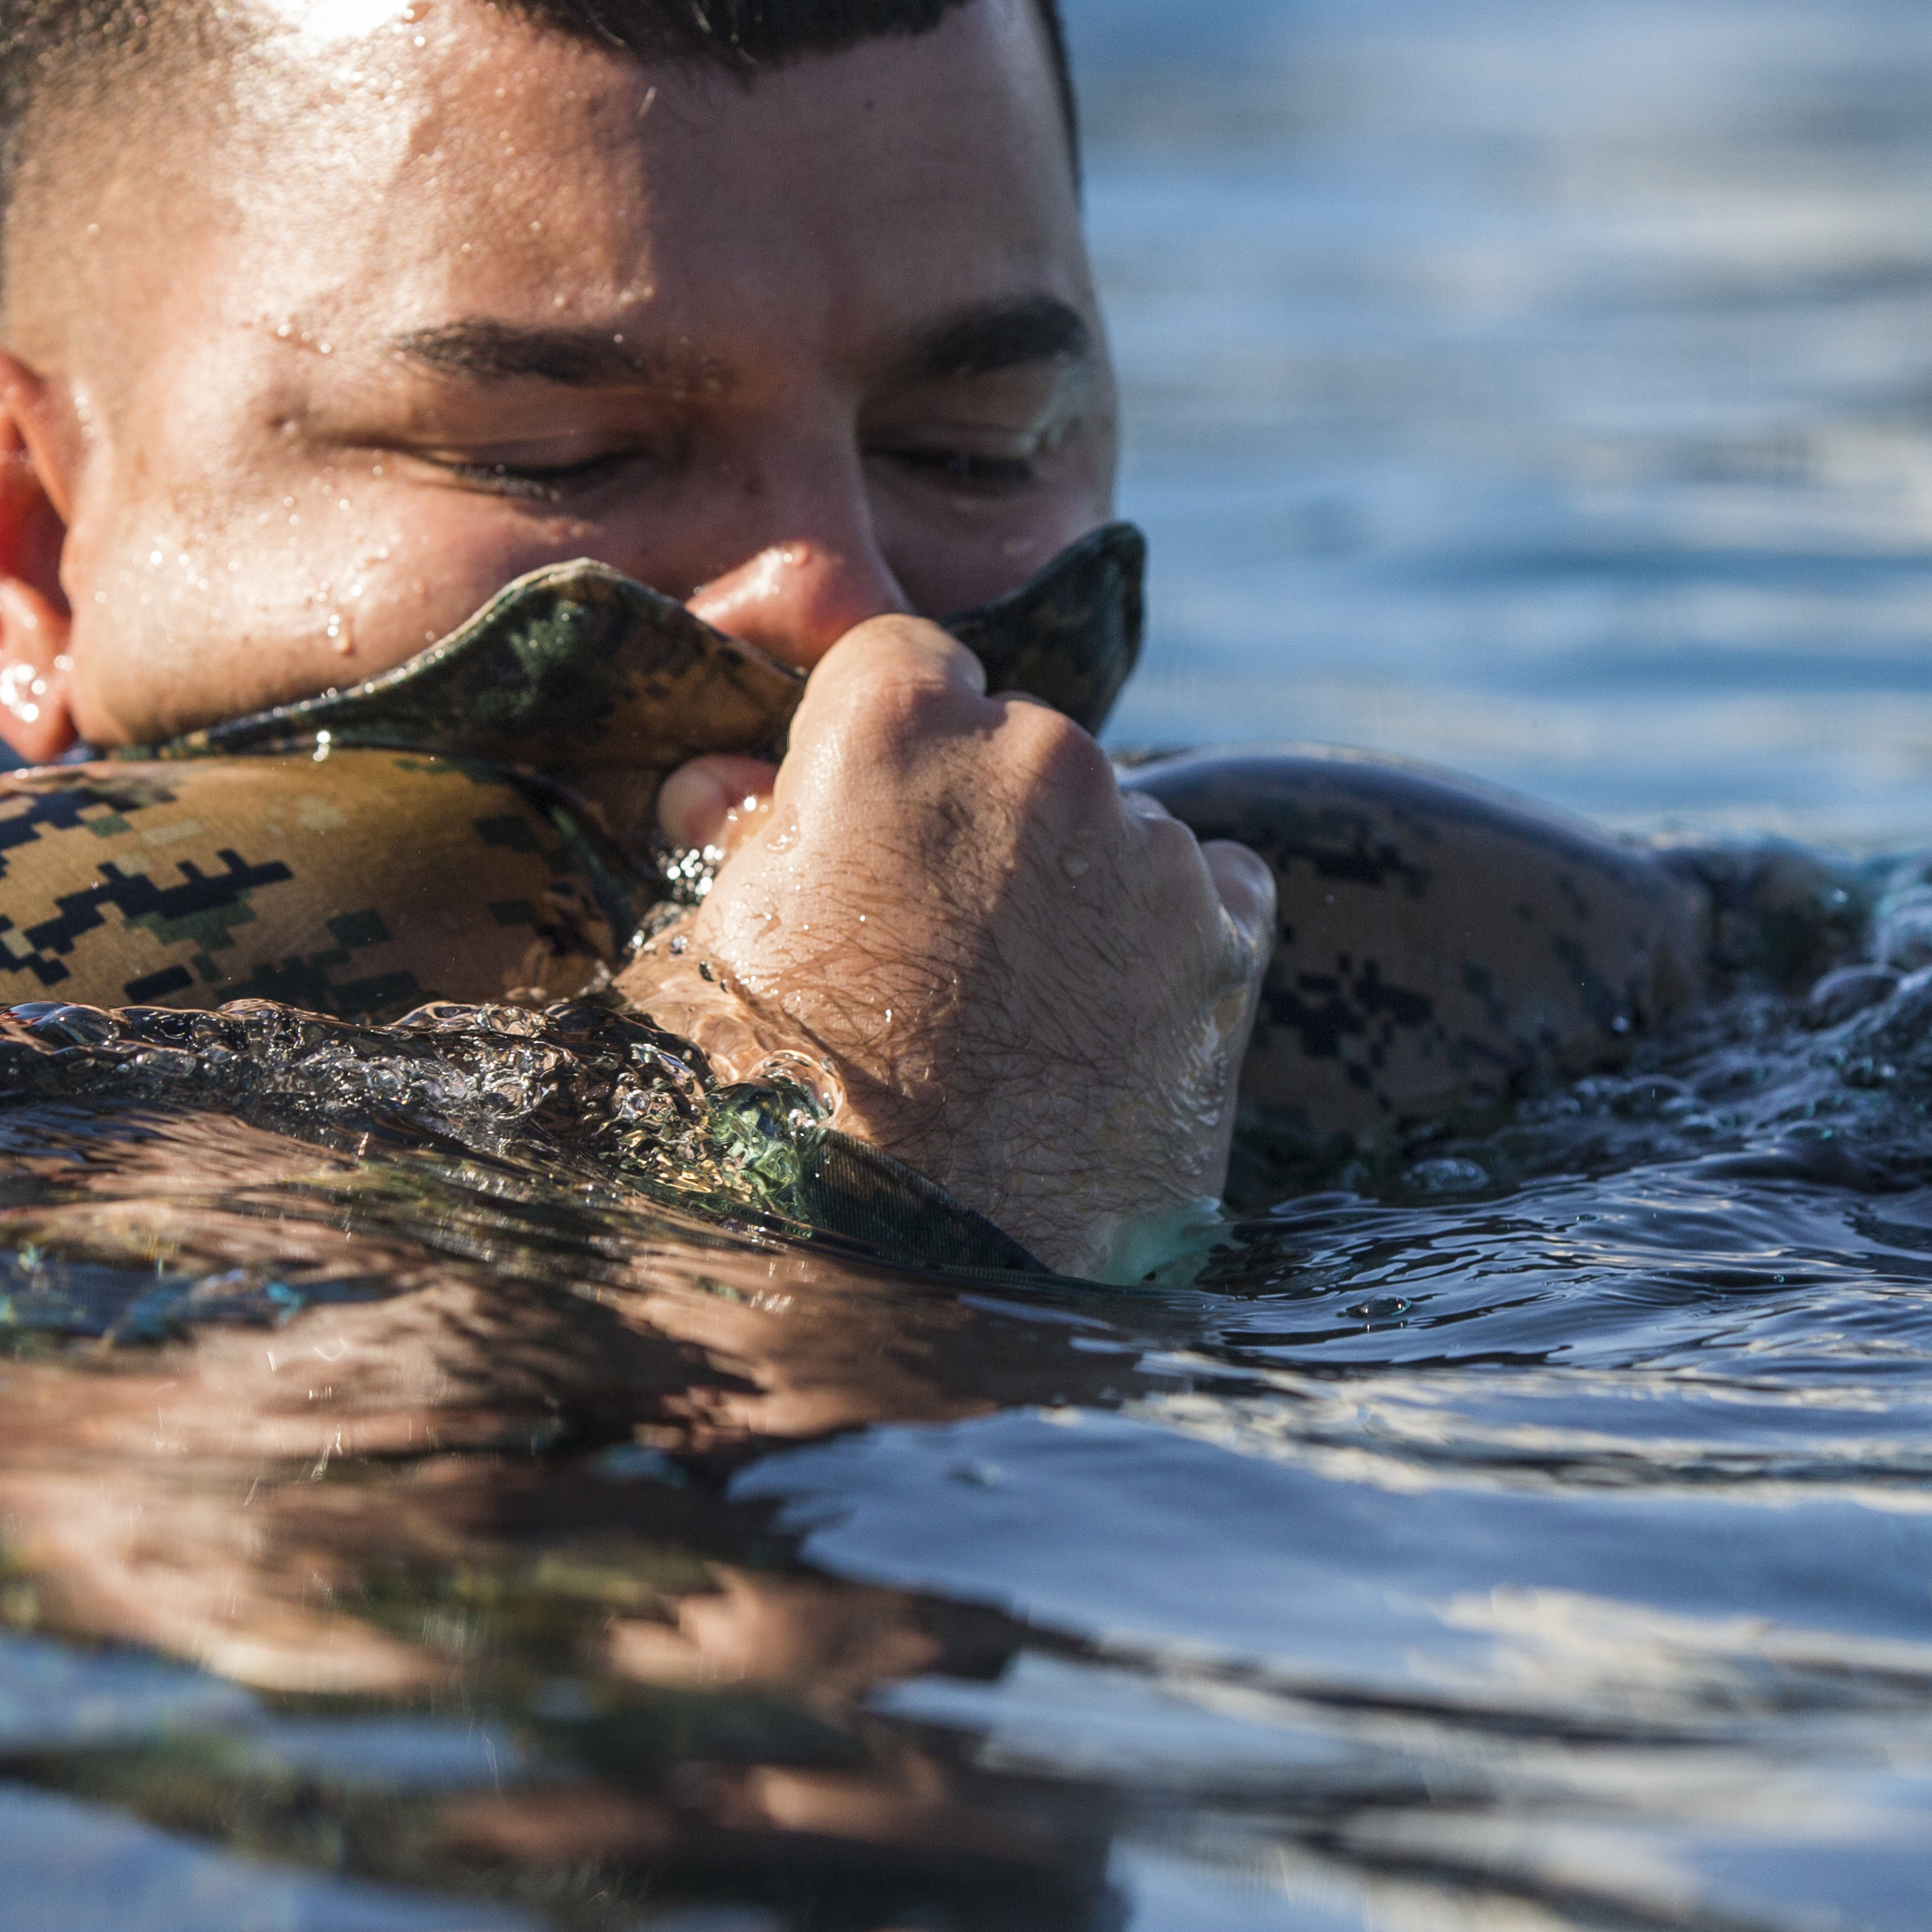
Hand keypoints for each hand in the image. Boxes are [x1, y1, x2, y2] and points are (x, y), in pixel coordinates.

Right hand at [618, 617, 1270, 1279]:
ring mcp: (1145, 844)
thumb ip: (732, 839)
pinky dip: (1167, 934)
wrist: (918, 1276)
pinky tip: (1100, 1024)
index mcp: (893, 727)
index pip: (901, 655)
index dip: (878, 736)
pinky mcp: (1229, 938)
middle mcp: (1037, 754)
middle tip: (928, 937)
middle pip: (1012, 737)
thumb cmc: (778, 1115)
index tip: (865, 810)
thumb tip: (725, 782)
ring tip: (1013, 1009)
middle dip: (976, 814)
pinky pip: (1205, 889)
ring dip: (1070, 879)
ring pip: (1109, 819)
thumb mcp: (702, 959)